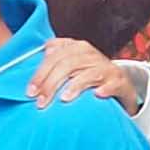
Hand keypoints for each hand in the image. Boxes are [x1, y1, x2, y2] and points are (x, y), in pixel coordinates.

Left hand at [27, 39, 143, 113]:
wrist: (119, 83)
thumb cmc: (87, 74)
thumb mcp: (69, 65)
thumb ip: (52, 61)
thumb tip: (32, 60)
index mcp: (76, 47)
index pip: (54, 56)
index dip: (40, 73)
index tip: (30, 91)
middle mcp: (90, 54)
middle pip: (68, 64)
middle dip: (51, 83)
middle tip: (40, 101)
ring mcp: (106, 67)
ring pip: (88, 73)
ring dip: (75, 86)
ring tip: (64, 99)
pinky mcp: (120, 81)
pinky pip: (112, 84)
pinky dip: (105, 89)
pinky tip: (97, 96)